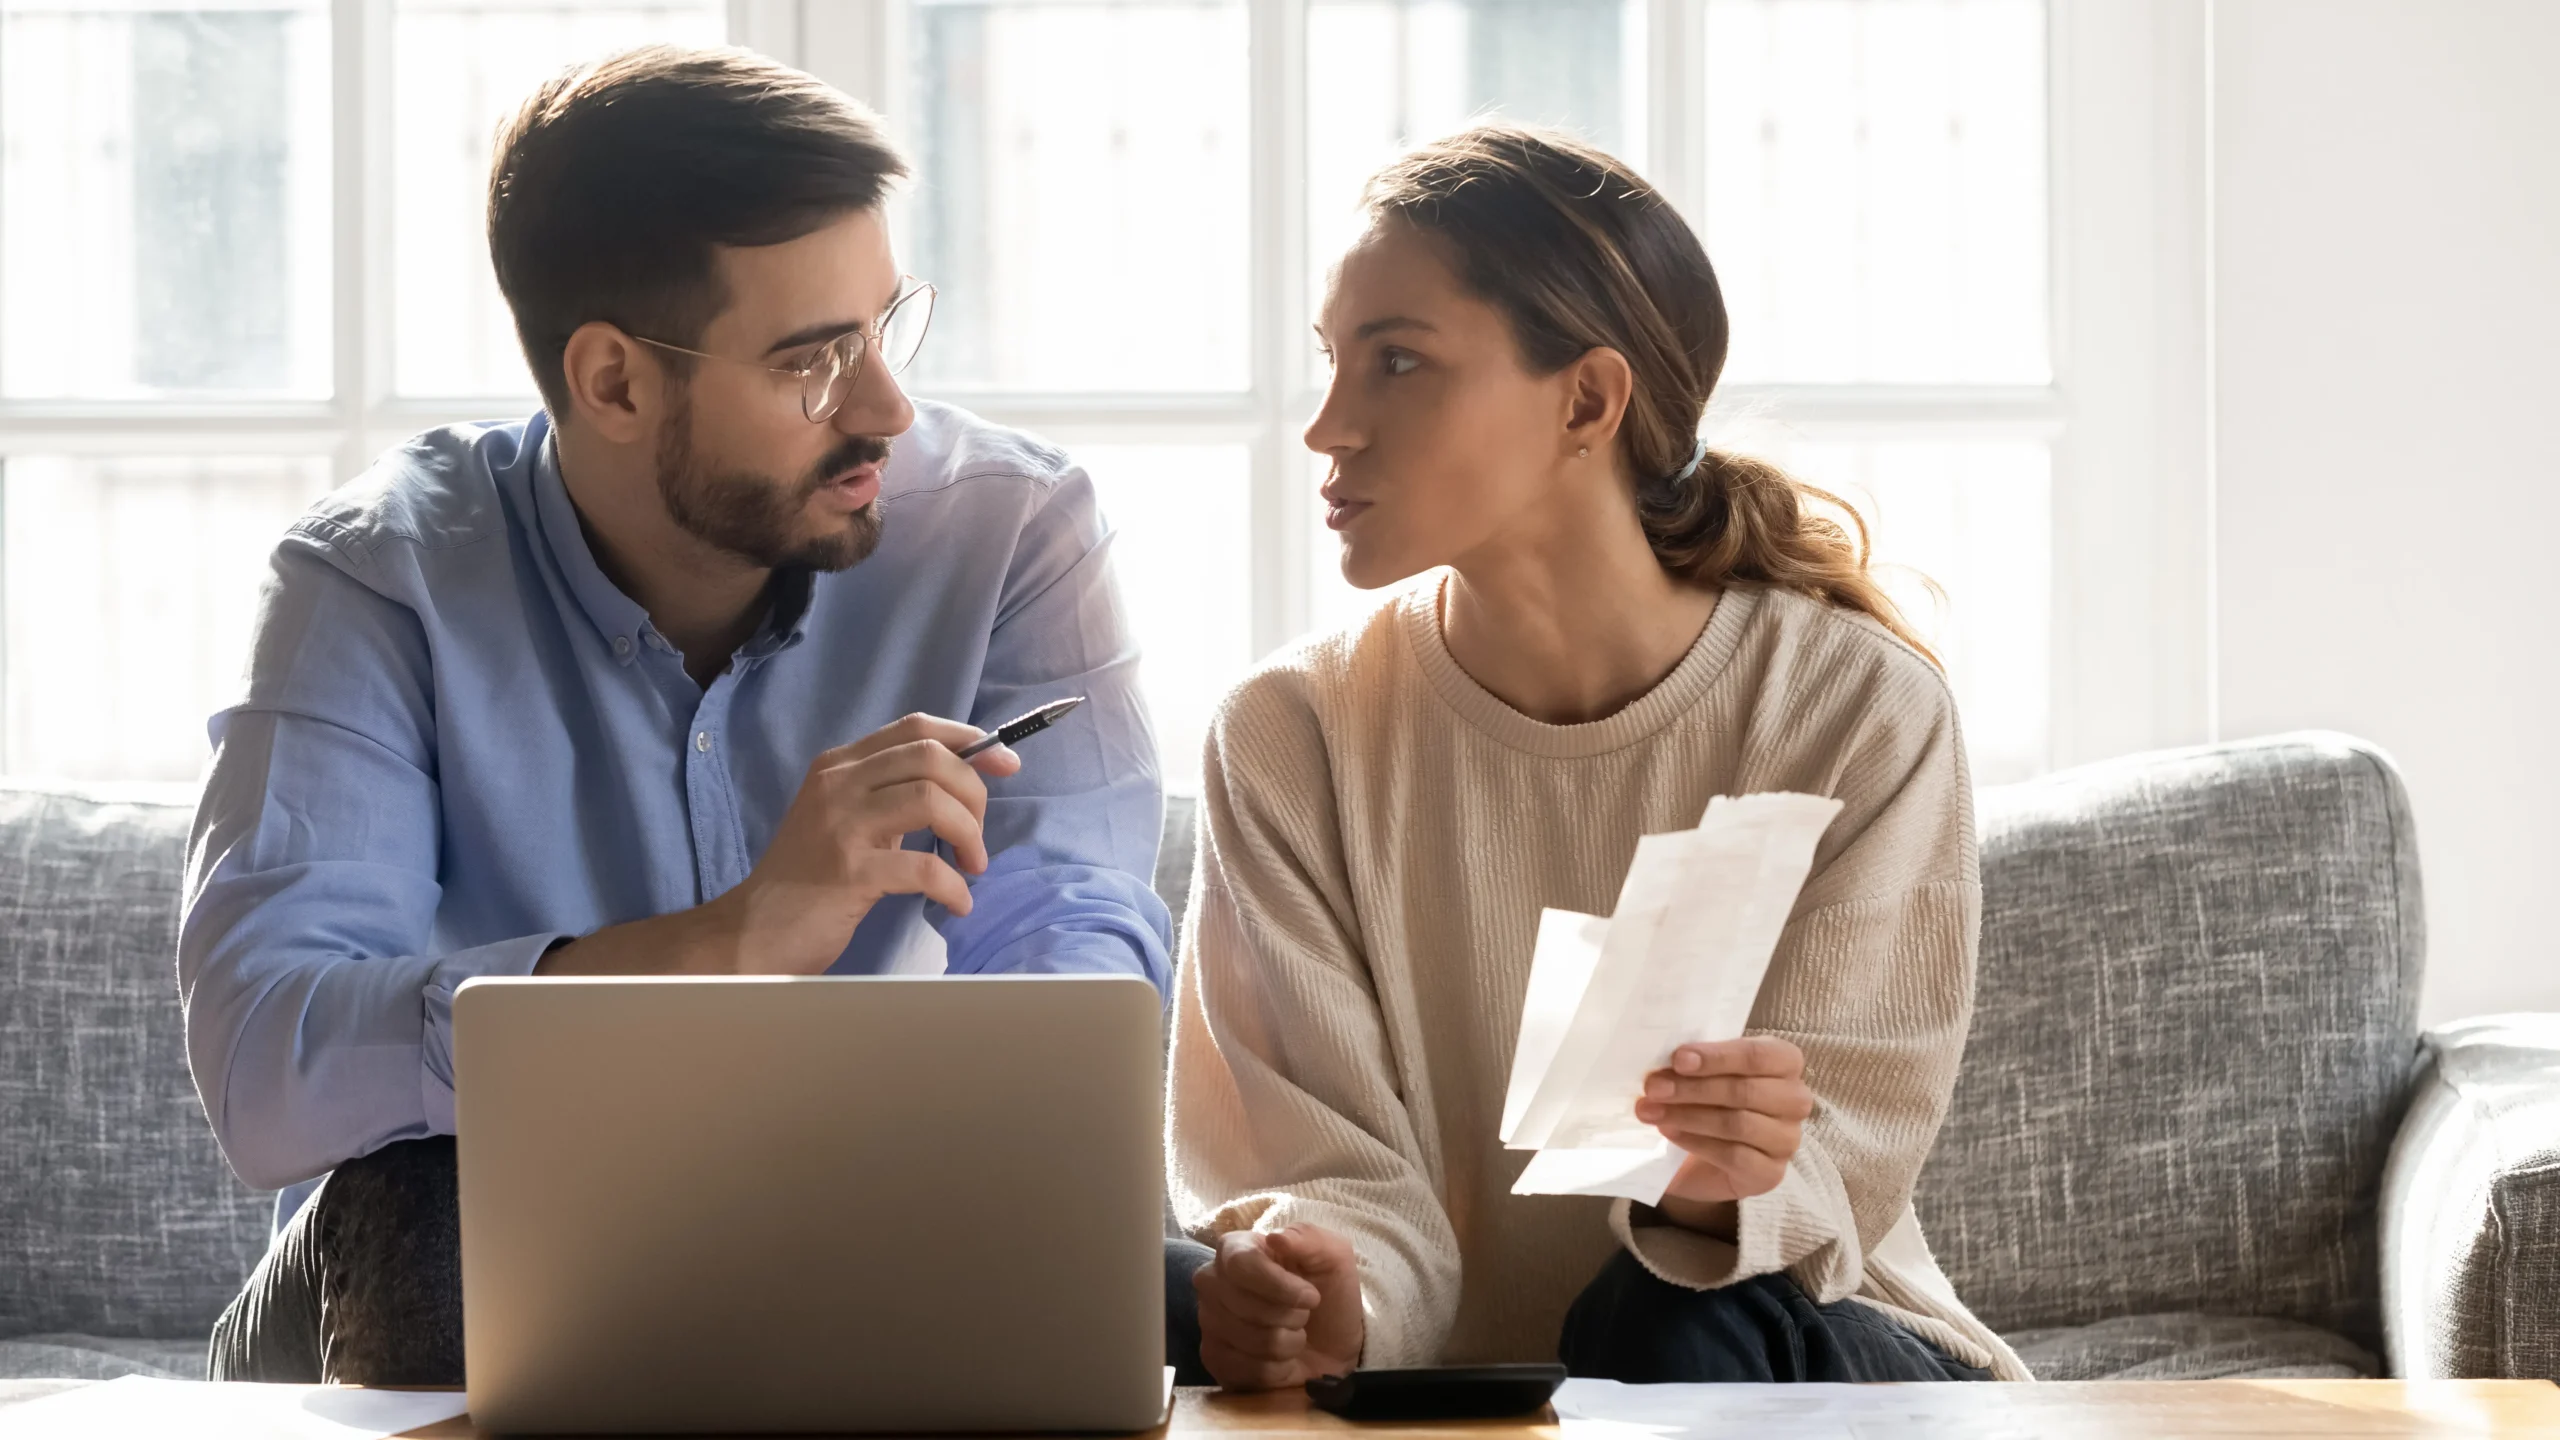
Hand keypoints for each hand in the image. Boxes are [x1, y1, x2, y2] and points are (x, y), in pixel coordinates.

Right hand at [538, 714, 1018, 976]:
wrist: (751, 932)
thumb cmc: (807, 880)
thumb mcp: (844, 820)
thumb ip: (888, 794)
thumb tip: (962, 783)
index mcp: (839, 766)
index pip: (915, 728)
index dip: (969, 739)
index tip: (1005, 764)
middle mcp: (838, 784)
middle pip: (931, 757)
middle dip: (974, 792)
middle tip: (978, 836)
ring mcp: (840, 826)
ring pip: (931, 800)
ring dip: (968, 834)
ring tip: (972, 866)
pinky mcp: (846, 872)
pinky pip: (922, 868)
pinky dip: (952, 885)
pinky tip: (957, 902)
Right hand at [1192, 1225, 1363, 1390]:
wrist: (1331, 1344)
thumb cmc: (1328, 1293)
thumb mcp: (1333, 1257)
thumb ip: (1310, 1238)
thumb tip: (1275, 1238)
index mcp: (1236, 1248)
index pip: (1241, 1264)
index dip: (1280, 1286)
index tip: (1312, 1297)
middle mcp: (1212, 1281)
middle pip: (1246, 1305)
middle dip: (1290, 1316)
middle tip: (1303, 1315)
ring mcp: (1208, 1321)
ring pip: (1250, 1340)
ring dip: (1288, 1343)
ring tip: (1293, 1334)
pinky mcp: (1213, 1358)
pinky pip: (1247, 1369)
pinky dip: (1278, 1368)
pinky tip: (1282, 1358)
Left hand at [1634, 1036, 1813, 1228]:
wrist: (1701, 1159)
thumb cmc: (1707, 1102)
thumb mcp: (1701, 1073)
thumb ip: (1693, 1063)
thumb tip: (1664, 1061)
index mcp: (1784, 1062)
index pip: (1759, 1054)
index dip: (1718, 1057)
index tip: (1678, 1059)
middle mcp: (1794, 1100)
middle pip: (1746, 1090)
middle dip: (1693, 1088)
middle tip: (1653, 1087)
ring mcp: (1787, 1140)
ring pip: (1738, 1124)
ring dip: (1688, 1115)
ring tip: (1652, 1111)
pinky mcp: (1771, 1173)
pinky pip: (1733, 1155)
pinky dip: (1696, 1142)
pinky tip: (1670, 1133)